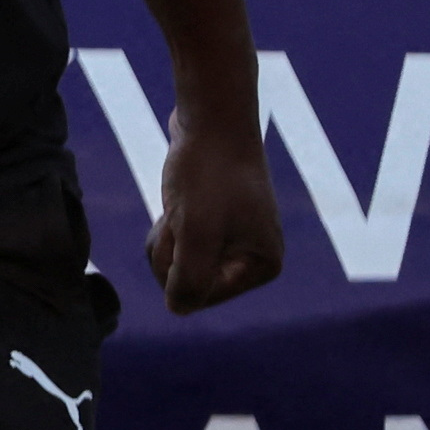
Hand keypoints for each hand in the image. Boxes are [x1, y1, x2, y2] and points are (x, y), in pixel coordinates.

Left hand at [150, 96, 286, 313]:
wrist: (210, 119)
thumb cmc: (207, 174)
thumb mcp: (196, 232)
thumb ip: (190, 279)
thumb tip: (178, 309)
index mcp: (262, 267)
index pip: (201, 296)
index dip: (176, 267)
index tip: (183, 230)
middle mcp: (254, 257)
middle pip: (189, 280)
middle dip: (171, 250)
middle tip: (180, 213)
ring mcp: (234, 240)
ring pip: (179, 261)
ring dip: (167, 236)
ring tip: (179, 205)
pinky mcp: (214, 222)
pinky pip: (180, 241)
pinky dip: (170, 225)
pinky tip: (177, 202)